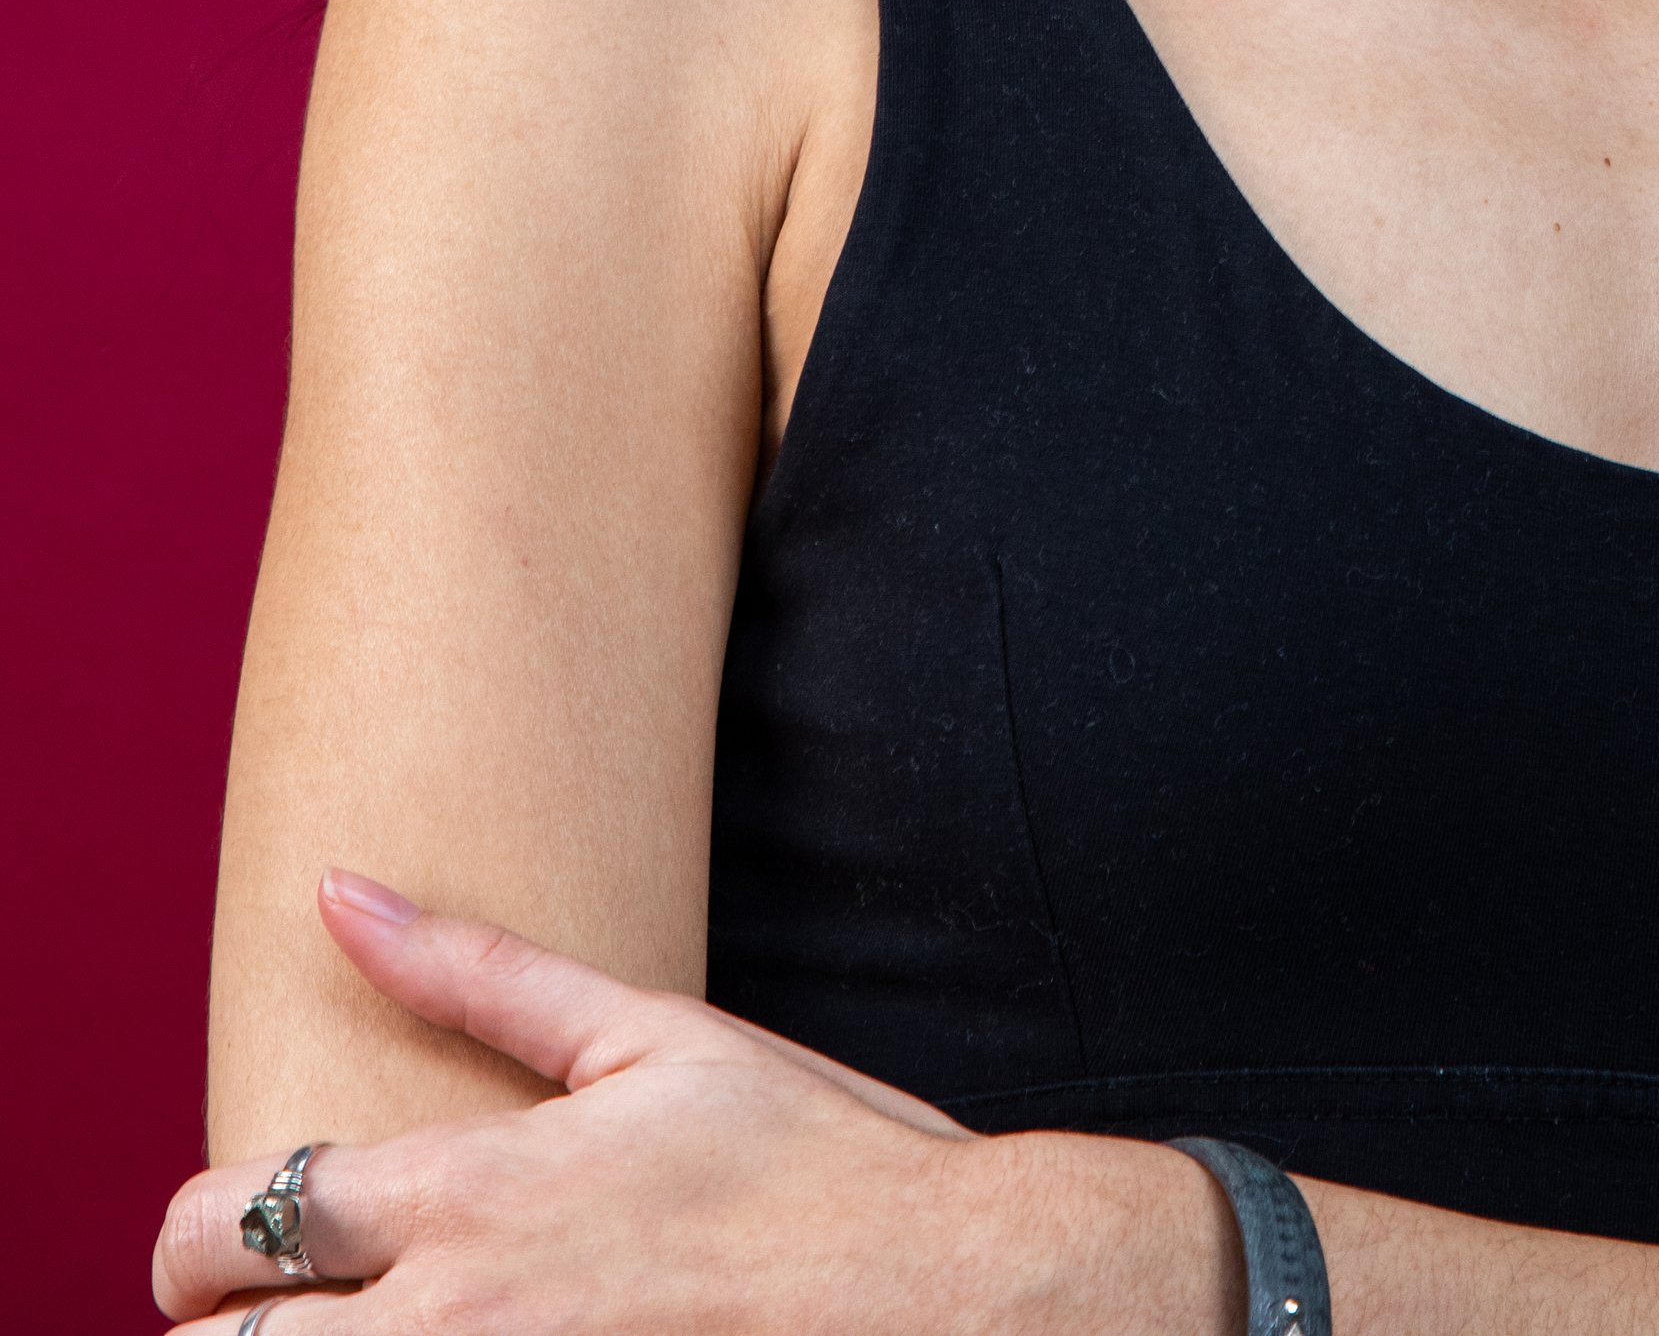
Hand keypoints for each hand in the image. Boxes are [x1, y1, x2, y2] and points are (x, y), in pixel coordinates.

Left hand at [154, 871, 1224, 1332]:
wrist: (941, 1298)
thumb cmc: (808, 1161)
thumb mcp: (648, 1036)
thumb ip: (480, 973)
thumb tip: (339, 891)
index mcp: (472, 1190)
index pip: (241, 1212)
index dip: (191, 1240)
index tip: (214, 1253)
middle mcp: (462, 1315)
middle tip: (272, 1320)